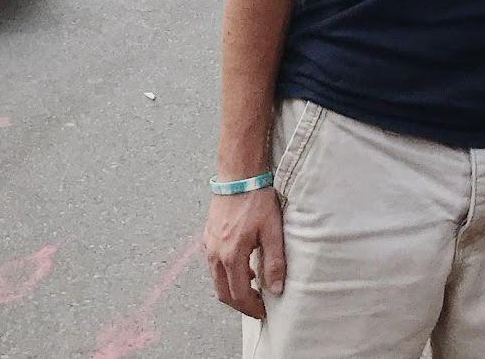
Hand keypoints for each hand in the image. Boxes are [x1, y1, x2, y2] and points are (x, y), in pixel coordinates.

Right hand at [204, 187, 284, 319]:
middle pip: (223, 292)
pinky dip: (225, 272)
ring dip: (232, 287)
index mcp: (231, 256)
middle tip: (256, 305)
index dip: (250, 307)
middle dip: (239, 303)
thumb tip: (276, 289)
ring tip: (252, 286)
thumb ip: (274, 261)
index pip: (238, 295)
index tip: (262, 311)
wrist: (239, 174)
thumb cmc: (256, 199)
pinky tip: (241, 264)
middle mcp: (215, 254)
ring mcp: (209, 245)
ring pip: (216, 279)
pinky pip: (213, 264)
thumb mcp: (272, 229)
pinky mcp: (208, 235)